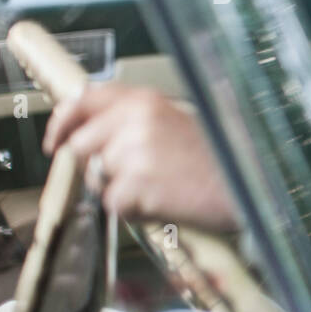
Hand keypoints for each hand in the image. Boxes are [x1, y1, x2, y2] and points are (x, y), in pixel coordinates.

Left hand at [43, 84, 240, 232]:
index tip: (57, 138)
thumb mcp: (181, 120)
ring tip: (159, 188)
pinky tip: (165, 202)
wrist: (252, 188)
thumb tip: (99, 132)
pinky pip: (114, 204)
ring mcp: (133, 154)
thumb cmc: (225, 159)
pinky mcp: (136, 187)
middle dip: (97, 165)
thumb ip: (138, 120)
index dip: (64, 120)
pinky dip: (135, 211)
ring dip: (120, 189)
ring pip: (96, 178)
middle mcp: (135, 121)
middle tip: (129, 177)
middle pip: (81, 145)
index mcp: (145, 100)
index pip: (84, 100)